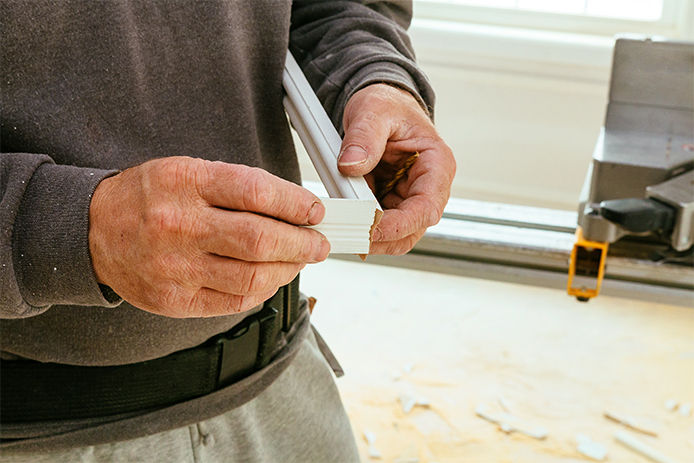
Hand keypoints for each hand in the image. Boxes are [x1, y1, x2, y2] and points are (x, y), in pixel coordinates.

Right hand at [88, 157, 328, 317]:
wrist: (93, 232)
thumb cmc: (149, 197)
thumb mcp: (187, 171)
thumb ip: (237, 187)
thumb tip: (294, 208)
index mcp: (186, 182)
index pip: (255, 191)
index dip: (295, 203)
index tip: (314, 211)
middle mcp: (180, 224)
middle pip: (260, 239)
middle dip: (303, 243)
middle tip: (318, 244)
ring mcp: (176, 266)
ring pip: (253, 275)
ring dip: (288, 269)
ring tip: (299, 261)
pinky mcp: (174, 299)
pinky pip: (234, 301)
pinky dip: (262, 291)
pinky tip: (270, 279)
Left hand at [338, 84, 455, 254]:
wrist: (383, 104)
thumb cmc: (388, 105)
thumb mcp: (374, 110)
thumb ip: (363, 137)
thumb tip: (351, 165)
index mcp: (437, 165)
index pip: (426, 208)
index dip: (400, 225)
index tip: (371, 227)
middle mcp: (429, 187)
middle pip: (411, 230)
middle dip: (381, 237)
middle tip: (348, 232)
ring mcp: (410, 198)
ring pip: (395, 235)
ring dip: (369, 234)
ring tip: (342, 222)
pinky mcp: (392, 203)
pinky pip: (379, 226)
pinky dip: (360, 225)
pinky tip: (343, 216)